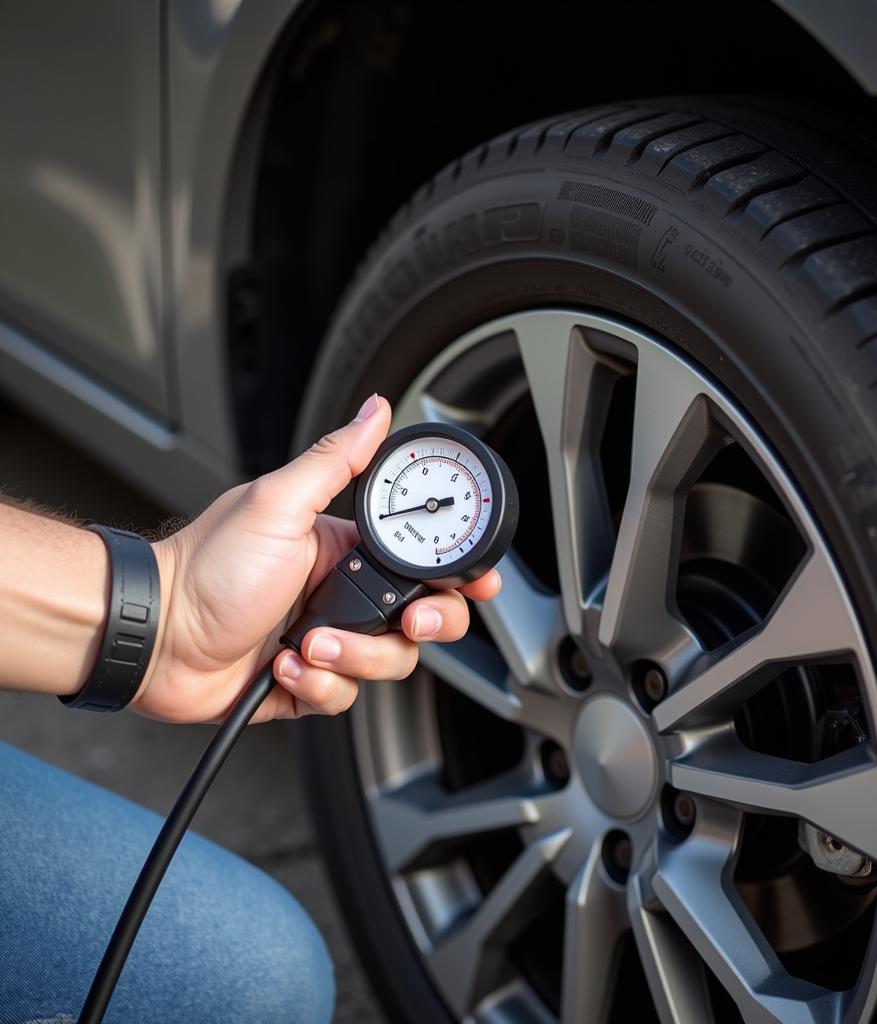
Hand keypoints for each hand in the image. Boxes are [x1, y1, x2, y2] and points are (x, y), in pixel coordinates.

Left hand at [138, 395, 500, 723]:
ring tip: (309, 643)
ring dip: (353, 658)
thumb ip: (335, 461)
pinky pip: (346, 695)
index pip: (423, 560)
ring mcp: (329, 639)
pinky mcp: (310, 682)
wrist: (154, 635)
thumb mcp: (277, 503)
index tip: (475, 583)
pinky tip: (285, 665)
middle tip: (407, 620)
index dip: (457, 574)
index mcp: (347, 549)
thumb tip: (376, 410)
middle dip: (422, 624)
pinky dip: (319, 686)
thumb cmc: (207, 565)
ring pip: (389, 662)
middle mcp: (344, 594)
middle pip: (422, 618)